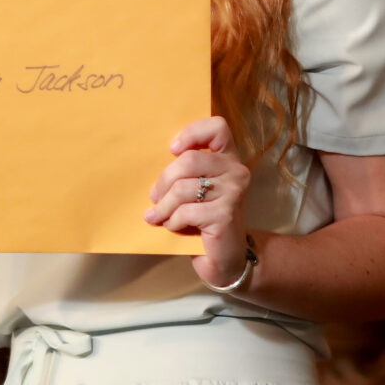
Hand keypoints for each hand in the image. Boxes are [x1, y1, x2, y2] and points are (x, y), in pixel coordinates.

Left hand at [145, 116, 253, 289]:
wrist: (225, 257)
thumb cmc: (204, 219)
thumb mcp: (196, 189)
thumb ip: (185, 171)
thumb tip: (149, 162)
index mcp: (228, 157)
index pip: (217, 127)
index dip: (192, 133)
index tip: (173, 149)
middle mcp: (236, 170)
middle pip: (189, 160)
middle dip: (164, 180)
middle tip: (154, 197)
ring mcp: (233, 192)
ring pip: (183, 188)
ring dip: (163, 206)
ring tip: (156, 215)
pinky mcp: (225, 214)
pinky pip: (186, 211)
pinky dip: (172, 221)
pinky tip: (173, 226)